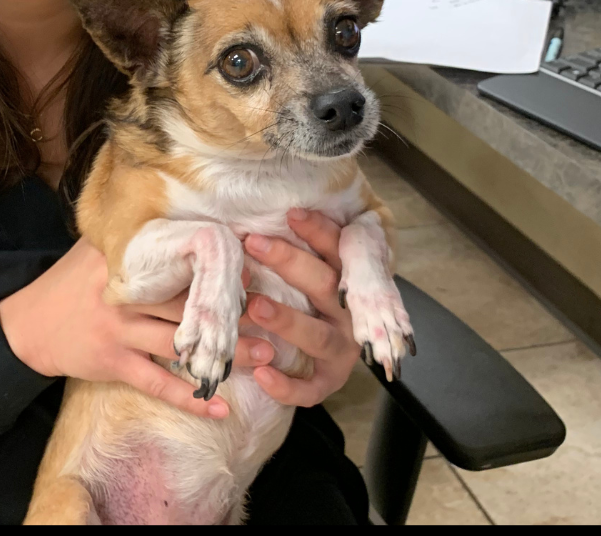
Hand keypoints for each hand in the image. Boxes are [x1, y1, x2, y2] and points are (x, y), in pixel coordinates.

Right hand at [0, 237, 271, 420]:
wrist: (28, 325)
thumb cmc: (69, 282)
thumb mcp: (94, 249)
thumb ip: (132, 238)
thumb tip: (182, 218)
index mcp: (122, 259)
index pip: (175, 261)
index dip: (215, 267)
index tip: (254, 270)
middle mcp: (122, 292)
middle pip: (184, 302)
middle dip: (231, 310)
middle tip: (275, 313)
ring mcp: (117, 329)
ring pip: (180, 343)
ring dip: (224, 352)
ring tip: (265, 353)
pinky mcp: (112, 363)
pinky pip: (158, 383)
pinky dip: (190, 398)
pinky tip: (221, 407)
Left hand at [241, 209, 360, 406]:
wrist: (325, 352)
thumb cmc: (304, 294)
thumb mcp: (307, 268)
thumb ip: (295, 248)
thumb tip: (251, 218)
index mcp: (346, 279)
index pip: (337, 248)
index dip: (317, 230)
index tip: (290, 213)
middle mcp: (348, 313)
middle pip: (323, 284)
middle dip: (288, 262)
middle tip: (253, 243)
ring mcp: (341, 349)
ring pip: (317, 336)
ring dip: (287, 320)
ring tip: (255, 306)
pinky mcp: (329, 381)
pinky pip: (311, 387)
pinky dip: (287, 385)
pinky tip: (261, 373)